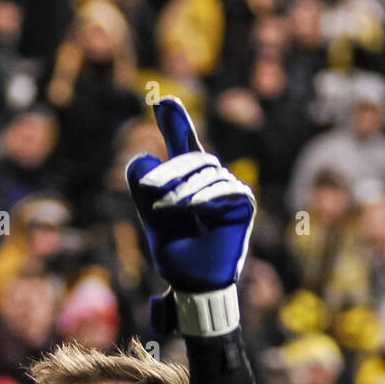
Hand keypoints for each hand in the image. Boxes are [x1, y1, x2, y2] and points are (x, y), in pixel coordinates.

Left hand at [126, 98, 254, 332]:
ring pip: (206, 173)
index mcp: (188, 182)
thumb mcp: (151, 216)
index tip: (163, 101)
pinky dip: (205, 198)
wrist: (193, 282)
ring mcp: (229, 190)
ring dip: (182, 190)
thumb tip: (142, 156)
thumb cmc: (176, 253)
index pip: (183, 144)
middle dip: (169, 171)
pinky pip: (224, 189)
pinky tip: (192, 209)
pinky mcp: (242, 204)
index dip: (175, 122)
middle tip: (150, 187)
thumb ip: (143, 186)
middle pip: (191, 157)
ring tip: (165, 210)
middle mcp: (210, 181)